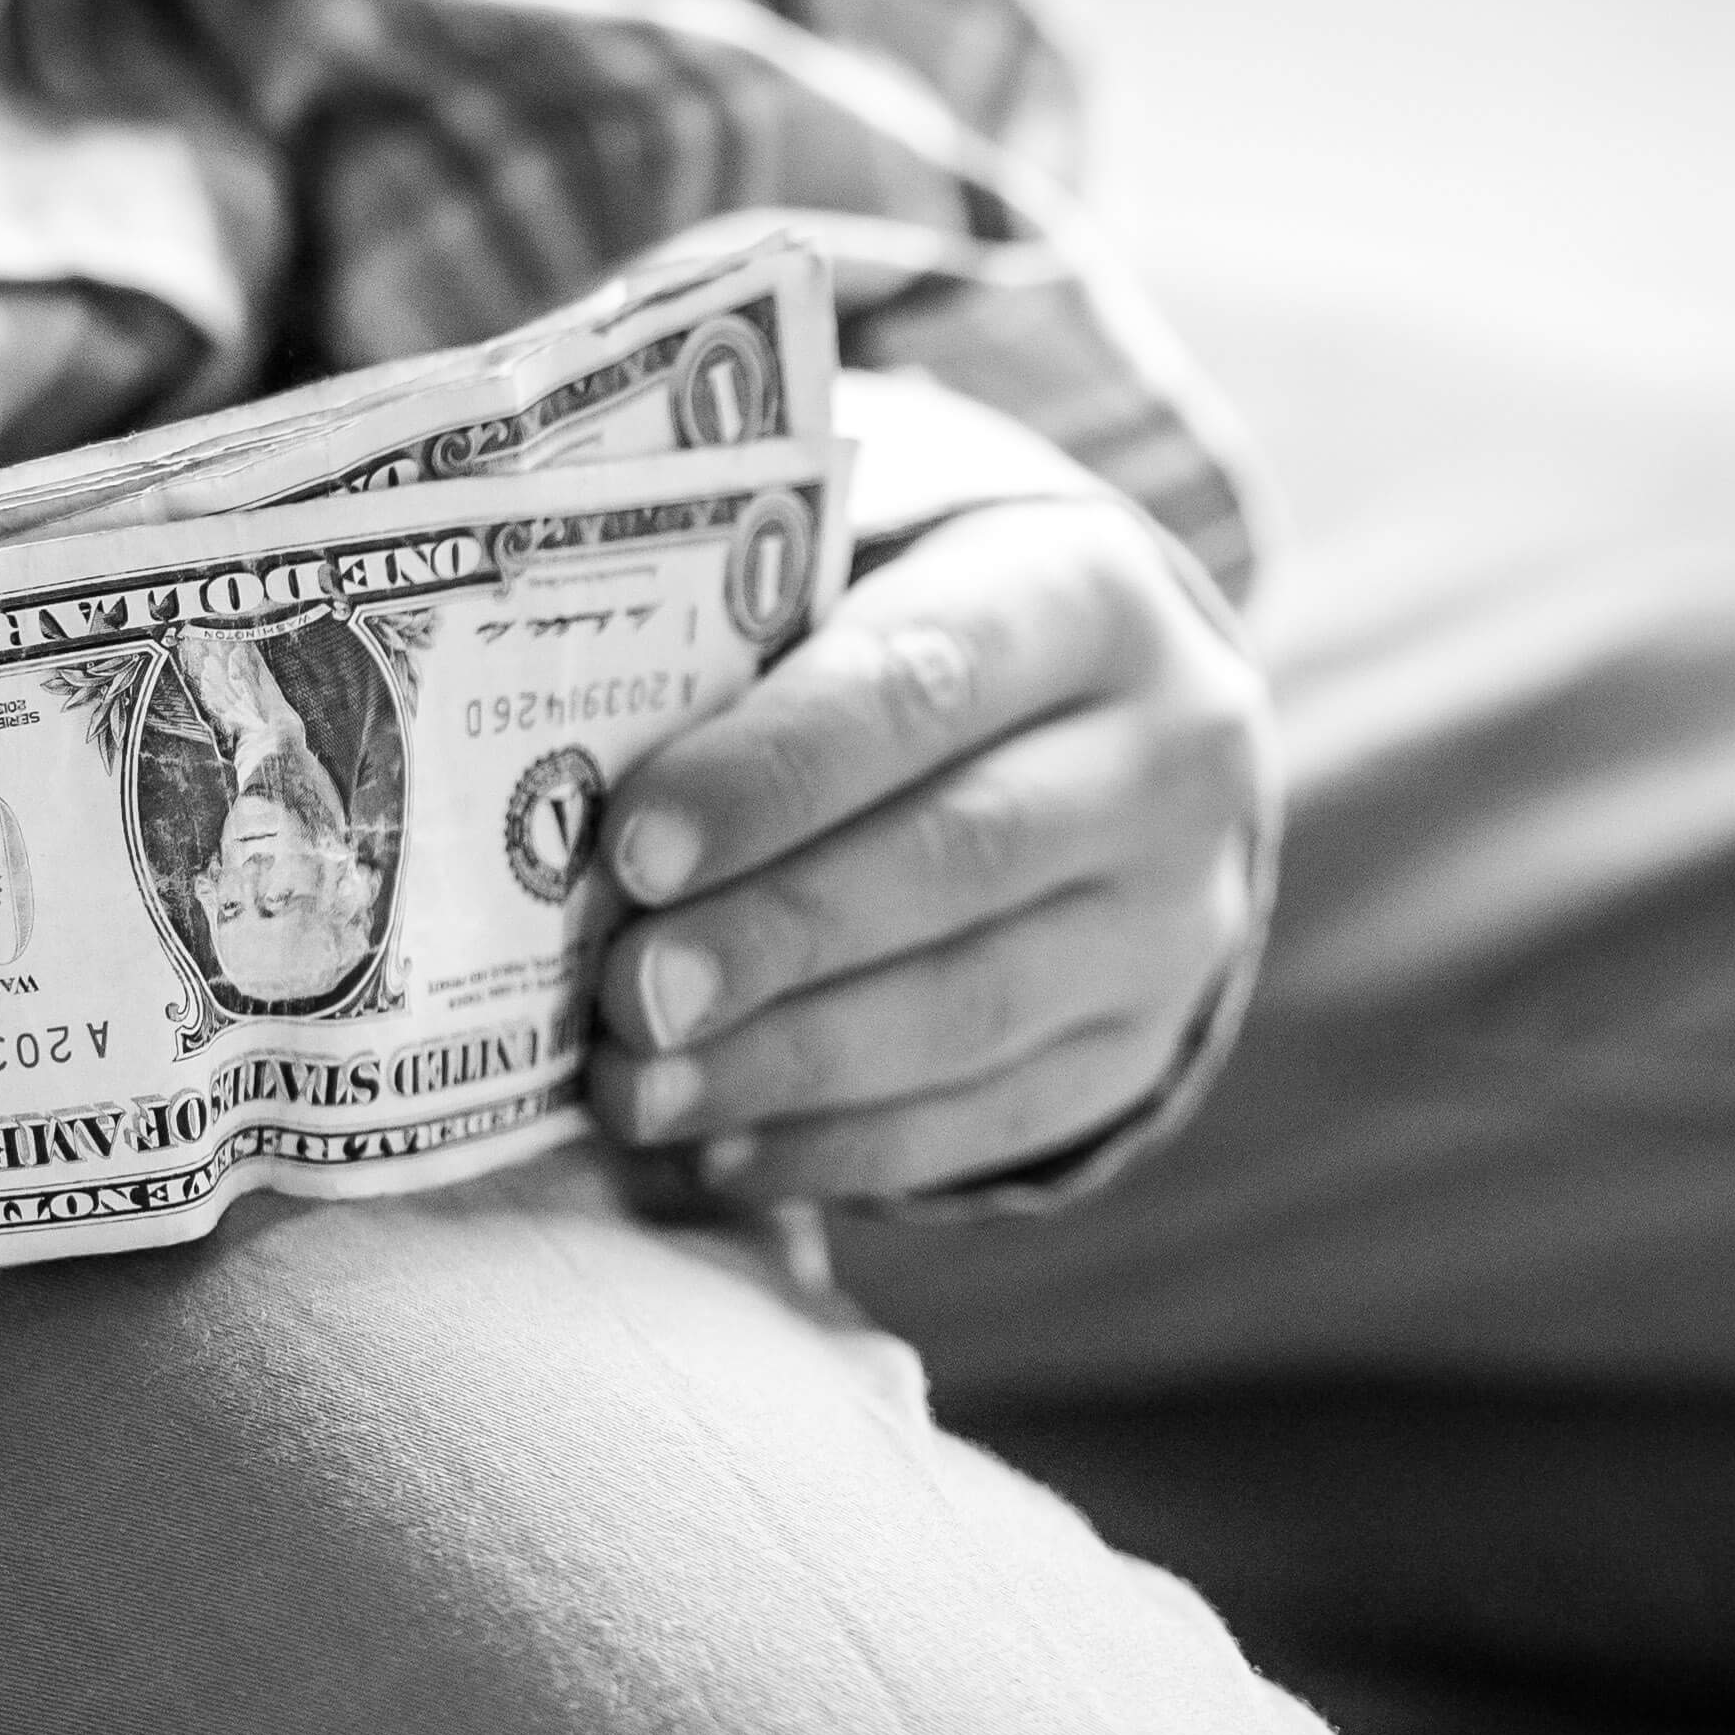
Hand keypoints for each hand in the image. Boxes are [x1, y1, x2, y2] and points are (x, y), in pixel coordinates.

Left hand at [586, 496, 1270, 1200]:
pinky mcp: (1139, 1046)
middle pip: (958, 855)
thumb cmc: (925, 643)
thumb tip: (563, 771)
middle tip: (629, 996)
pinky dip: (845, 1149)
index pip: (927, 678)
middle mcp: (1168, 757)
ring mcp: (1171, 920)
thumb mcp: (879, 578)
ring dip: (788, 1065)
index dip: (777, 769)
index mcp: (1087, 595)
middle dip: (774, 935)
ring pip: (973, 1009)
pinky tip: (725, 1155)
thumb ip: (758, 645)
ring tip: (643, 1092)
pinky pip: (992, 1121)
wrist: (1121, 735)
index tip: (635, 848)